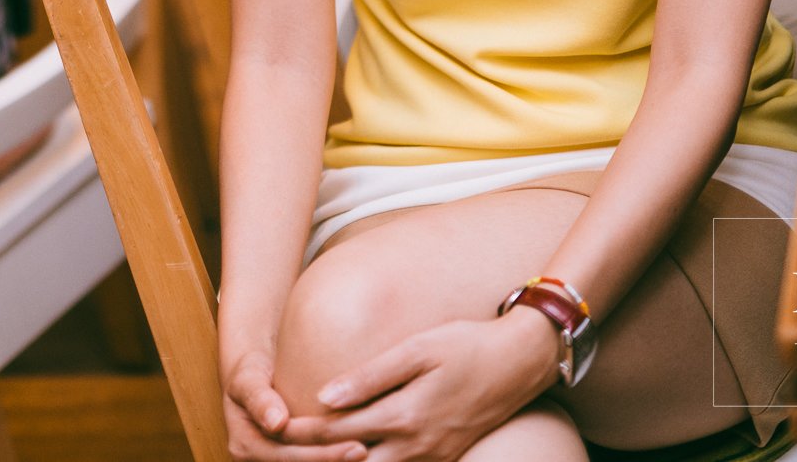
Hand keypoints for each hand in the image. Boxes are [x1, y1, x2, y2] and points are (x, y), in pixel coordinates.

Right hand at [222, 347, 364, 461]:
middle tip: (369, 452)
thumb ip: (258, 398)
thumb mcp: (248, 379)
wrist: (252, 381)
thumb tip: (277, 422)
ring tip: (373, 456)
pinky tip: (368, 457)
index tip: (358, 446)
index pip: (289, 459)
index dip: (325, 457)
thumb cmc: (252, 373)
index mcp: (244, 449)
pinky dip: (335, 461)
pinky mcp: (286, 461)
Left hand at [273, 312, 561, 460]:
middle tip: (285, 448)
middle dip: (318, 458)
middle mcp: (417, 446)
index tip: (275, 426)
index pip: (338, 431)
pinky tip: (357, 452)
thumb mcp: (416, 350)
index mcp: (405, 417)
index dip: (303, 431)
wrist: (521, 363)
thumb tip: (324, 397)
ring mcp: (433, 457)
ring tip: (313, 454)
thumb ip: (369, 376)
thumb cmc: (465, 346)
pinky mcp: (445, 457)